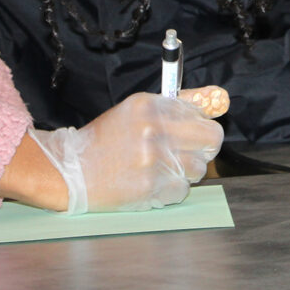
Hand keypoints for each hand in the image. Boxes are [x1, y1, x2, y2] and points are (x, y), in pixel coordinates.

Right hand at [29, 87, 225, 213]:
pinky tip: (150, 182)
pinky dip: (170, 190)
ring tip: (159, 168)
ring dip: (184, 171)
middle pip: (211, 139)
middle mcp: (154, 129)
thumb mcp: (136, 111)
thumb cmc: (106, 139)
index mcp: (149, 105)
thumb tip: (217, 99)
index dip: (200, 125)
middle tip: (187, 152)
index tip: (193, 133)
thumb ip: (177, 105)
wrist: (72, 170)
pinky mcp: (151, 187)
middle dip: (204, 148)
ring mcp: (153, 159)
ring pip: (198, 168)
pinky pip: (182, 190)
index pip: (199, 113)